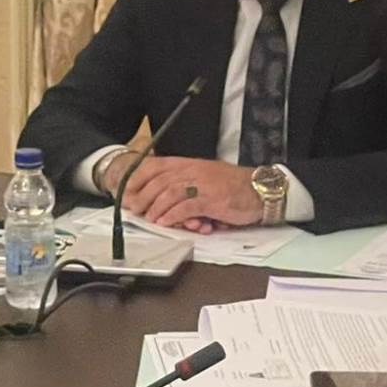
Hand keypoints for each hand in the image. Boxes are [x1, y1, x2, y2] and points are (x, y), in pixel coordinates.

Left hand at [126, 157, 262, 230]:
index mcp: (189, 164)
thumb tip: (162, 197)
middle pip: (158, 181)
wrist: (258, 189)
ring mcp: (201, 184)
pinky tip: (165, 222)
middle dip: (143, 196)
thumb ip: (185, 183)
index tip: (128, 191)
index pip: (156, 166)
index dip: (138, 178)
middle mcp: (192, 170)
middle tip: (134, 209)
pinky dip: (172, 215)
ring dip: (155, 208)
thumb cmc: (232, 185)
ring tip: (149, 219)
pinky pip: (185, 207)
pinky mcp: (210, 200)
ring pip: (168, 194)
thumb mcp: (204, 177)